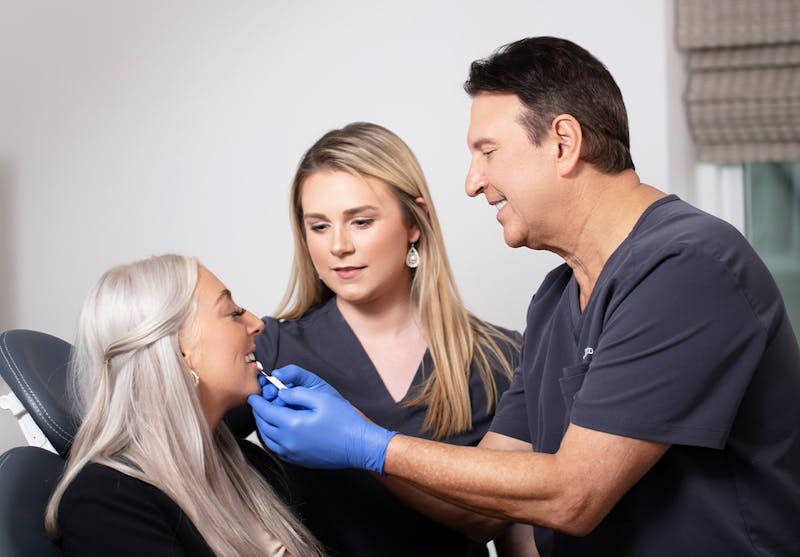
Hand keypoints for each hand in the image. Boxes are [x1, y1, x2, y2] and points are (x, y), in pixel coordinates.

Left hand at [248, 366, 395, 473]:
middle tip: (258, 403)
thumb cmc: (344, 421)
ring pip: (268, 439)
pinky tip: (278, 430)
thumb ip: (297, 394)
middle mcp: (288, 442)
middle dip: (258, 413)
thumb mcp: (321, 399)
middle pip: (263, 426)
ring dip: (263, 426)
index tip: (253, 395)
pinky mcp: (299, 460)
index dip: (257, 402)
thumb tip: (281, 394)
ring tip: (266, 415)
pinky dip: (272, 438)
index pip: (265, 411)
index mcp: (292, 425)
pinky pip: (277, 448)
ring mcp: (293, 454)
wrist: (359, 446)